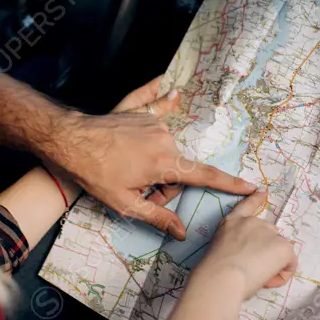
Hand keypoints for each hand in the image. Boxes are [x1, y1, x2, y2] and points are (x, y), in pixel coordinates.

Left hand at [44, 76, 256, 239]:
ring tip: (127, 170)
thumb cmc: (94, 174)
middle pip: (178, 168)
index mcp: (164, 163)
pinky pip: (156, 103)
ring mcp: (152, 122)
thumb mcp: (124, 204)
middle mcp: (165, 139)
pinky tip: (170, 86)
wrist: (68, 140)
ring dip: (154, 163)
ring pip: (165, 149)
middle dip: (163, 185)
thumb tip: (183, 232)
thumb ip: (157, 217)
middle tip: (137, 194)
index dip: (229, 184)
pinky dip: (161, 98)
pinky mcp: (139, 110)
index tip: (252, 187)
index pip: (204, 176)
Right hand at [190, 192, 297, 300]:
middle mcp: (253, 222)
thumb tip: (248, 259)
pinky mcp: (283, 246)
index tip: (262, 192)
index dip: (256, 198)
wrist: (222, 276)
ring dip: (273, 262)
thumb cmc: (214, 270)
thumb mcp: (220, 248)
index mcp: (233, 221)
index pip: (247, 204)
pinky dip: (282, 274)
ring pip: (279, 250)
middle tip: (252, 269)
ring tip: (257, 277)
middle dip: (265, 250)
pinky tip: (268, 280)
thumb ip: (234, 245)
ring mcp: (270, 232)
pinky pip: (289, 264)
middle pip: (269, 234)